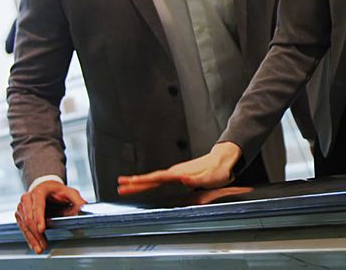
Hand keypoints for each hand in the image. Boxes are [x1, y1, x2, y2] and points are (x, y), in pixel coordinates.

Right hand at [15, 180, 85, 253]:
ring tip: (39, 248)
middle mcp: (27, 199)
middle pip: (29, 218)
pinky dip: (28, 237)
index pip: (38, 206)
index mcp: (39, 192)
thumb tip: (84, 208)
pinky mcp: (20, 214)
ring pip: (24, 225)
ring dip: (31, 238)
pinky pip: (22, 227)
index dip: (39, 219)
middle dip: (36, 234)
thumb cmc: (57, 190)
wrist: (46, 187)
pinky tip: (33, 244)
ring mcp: (22, 207)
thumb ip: (77, 199)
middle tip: (43, 245)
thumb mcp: (69, 192)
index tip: (42, 230)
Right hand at [117, 141, 241, 195]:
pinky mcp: (179, 173)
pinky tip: (144, 184)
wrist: (225, 159)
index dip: (143, 181)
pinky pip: (160, 178)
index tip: (130, 183)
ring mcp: (177, 171)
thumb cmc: (219, 170)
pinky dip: (149, 181)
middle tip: (120, 185)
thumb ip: (197, 179)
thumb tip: (182, 180)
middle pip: (152, 177)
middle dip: (135, 182)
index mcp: (180, 173)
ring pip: (154, 177)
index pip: (158, 178)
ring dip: (140, 181)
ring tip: (126, 184)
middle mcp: (176, 171)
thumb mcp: (211, 177)